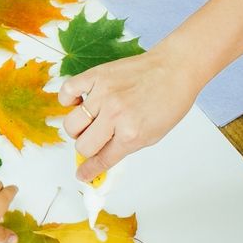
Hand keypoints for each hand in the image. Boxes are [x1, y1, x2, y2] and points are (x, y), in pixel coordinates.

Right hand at [58, 46, 199, 179]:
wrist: (175, 69)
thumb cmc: (169, 100)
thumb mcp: (152, 134)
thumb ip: (125, 147)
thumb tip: (102, 157)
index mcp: (131, 134)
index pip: (101, 160)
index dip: (89, 170)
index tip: (82, 174)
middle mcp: (114, 115)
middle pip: (82, 145)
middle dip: (86, 148)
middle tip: (94, 140)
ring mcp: (103, 94)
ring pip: (71, 123)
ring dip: (78, 129)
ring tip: (89, 122)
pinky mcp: (97, 75)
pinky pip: (67, 91)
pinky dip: (67, 100)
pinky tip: (78, 102)